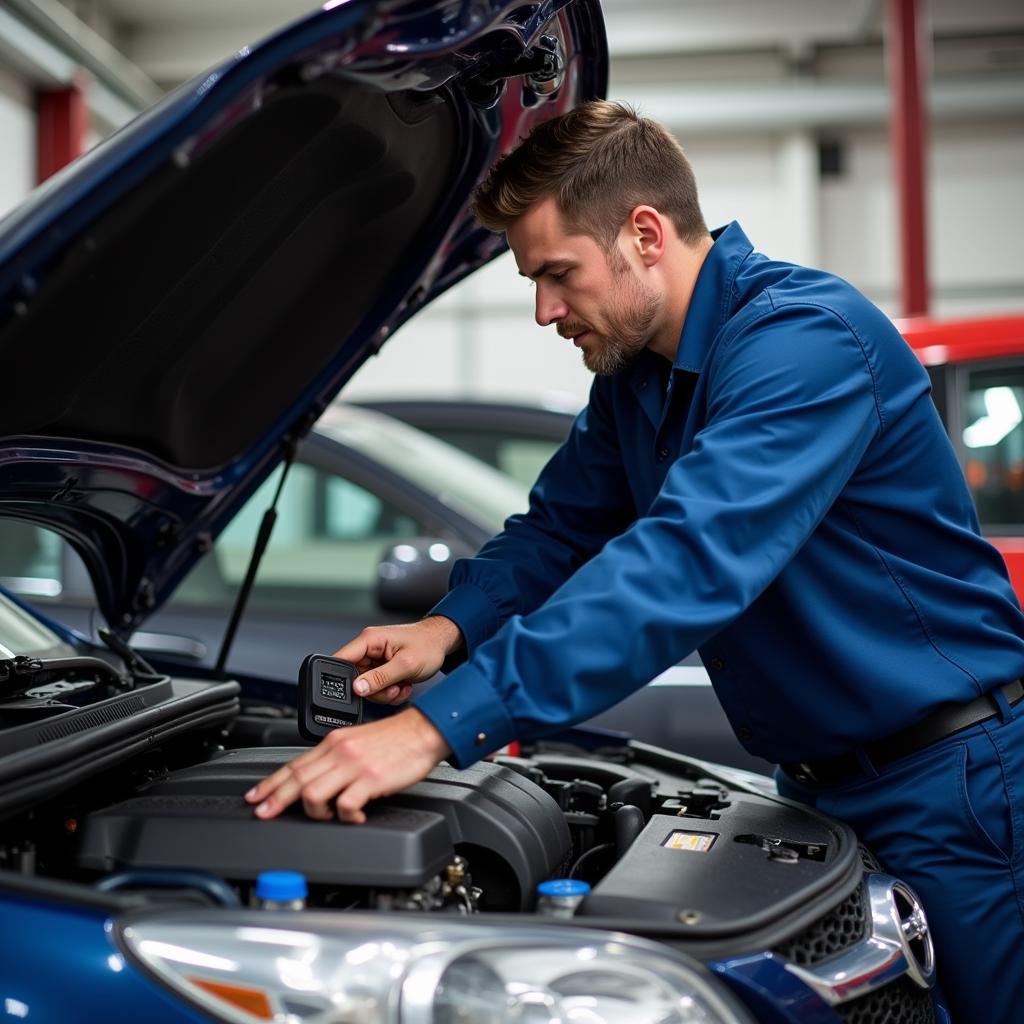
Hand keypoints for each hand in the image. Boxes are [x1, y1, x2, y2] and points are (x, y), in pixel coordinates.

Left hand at [245, 707, 450, 822]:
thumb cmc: (396, 738)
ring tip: (323, 815)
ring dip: (313, 811)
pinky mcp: (371, 779)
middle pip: (297, 779)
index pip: (293, 764)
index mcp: (334, 742)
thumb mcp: (357, 741)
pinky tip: (353, 816)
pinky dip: (345, 816)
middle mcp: (339, 752)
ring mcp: (354, 766)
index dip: (271, 782)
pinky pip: (346, 805)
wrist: (424, 730)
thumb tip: (317, 781)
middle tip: (263, 813)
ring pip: (313, 793)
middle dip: (275, 799)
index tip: (256, 796)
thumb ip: (335, 758)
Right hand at [337, 616, 463, 706]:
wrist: (442, 644)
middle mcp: (369, 648)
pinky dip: (390, 692)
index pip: (341, 659)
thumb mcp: (405, 665)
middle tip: (393, 688)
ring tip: (402, 685)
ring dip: (385, 693)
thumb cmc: (428, 645)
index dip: (343, 678)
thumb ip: (380, 677)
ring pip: (367, 687)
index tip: (357, 691)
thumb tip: (357, 688)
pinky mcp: (381, 668)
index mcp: (369, 640)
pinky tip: (403, 685)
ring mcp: (375, 659)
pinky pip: (377, 688)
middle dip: (375, 690)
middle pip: (354, 679)